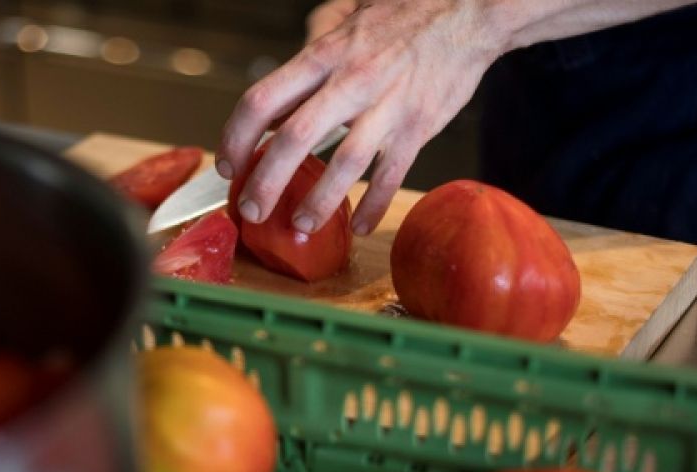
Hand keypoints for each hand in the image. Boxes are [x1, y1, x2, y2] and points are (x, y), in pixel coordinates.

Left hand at [217, 0, 504, 234]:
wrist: (469, 11)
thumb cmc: (404, 12)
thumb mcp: (347, 13)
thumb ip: (310, 45)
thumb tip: (283, 88)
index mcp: (325, 54)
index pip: (263, 100)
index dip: (237, 138)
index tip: (228, 165)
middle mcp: (352, 80)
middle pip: (295, 139)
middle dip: (266, 183)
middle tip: (251, 209)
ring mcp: (388, 106)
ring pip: (345, 164)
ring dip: (318, 202)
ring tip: (300, 226)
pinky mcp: (419, 126)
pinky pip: (392, 174)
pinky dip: (375, 205)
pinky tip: (359, 226)